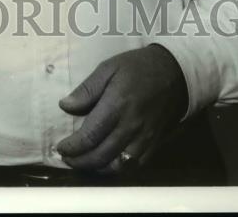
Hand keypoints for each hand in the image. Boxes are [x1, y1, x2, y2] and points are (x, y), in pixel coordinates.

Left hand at [56, 44, 187, 173]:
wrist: (176, 74)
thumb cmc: (139, 67)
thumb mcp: (109, 67)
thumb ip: (87, 89)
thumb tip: (65, 105)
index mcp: (117, 105)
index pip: (90, 135)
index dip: (73, 146)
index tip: (61, 147)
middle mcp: (130, 127)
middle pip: (101, 155)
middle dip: (80, 161)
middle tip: (67, 159)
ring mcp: (144, 140)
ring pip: (117, 167)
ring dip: (97, 169)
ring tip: (83, 163)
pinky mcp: (154, 146)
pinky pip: (134, 167)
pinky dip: (116, 170)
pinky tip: (105, 164)